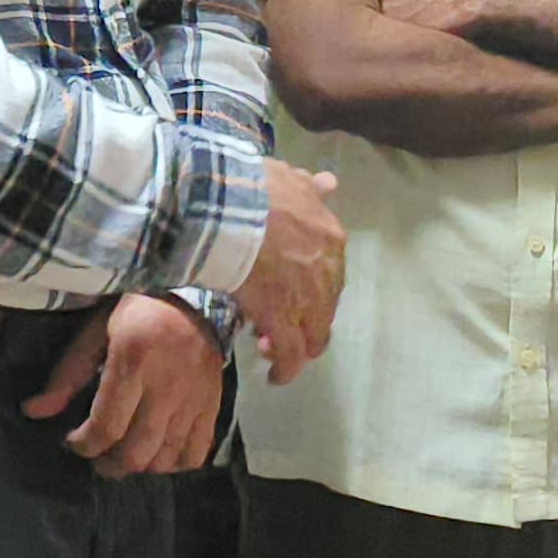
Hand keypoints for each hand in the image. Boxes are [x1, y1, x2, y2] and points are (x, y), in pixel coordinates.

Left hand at [22, 295, 225, 477]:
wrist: (194, 297)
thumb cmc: (136, 311)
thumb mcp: (96, 331)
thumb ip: (67, 374)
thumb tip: (33, 411)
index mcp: (133, 362)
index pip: (107, 426)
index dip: (84, 444)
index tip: (73, 441)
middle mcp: (167, 386)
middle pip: (136, 451)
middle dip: (107, 464)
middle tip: (95, 456)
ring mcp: (194, 400)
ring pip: (164, 459)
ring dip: (137, 466)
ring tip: (122, 454)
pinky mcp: (212, 407)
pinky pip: (195, 453)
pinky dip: (173, 464)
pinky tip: (156, 453)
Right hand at [236, 159, 345, 386]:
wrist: (227, 205)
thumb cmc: (251, 189)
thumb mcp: (290, 180)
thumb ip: (309, 188)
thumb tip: (328, 183)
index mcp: (330, 238)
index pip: (329, 274)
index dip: (308, 286)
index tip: (286, 288)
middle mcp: (327, 272)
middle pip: (324, 307)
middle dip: (302, 316)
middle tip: (274, 319)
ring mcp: (307, 300)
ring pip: (312, 336)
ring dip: (294, 344)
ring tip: (269, 347)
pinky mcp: (283, 323)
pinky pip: (291, 356)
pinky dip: (286, 370)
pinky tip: (275, 377)